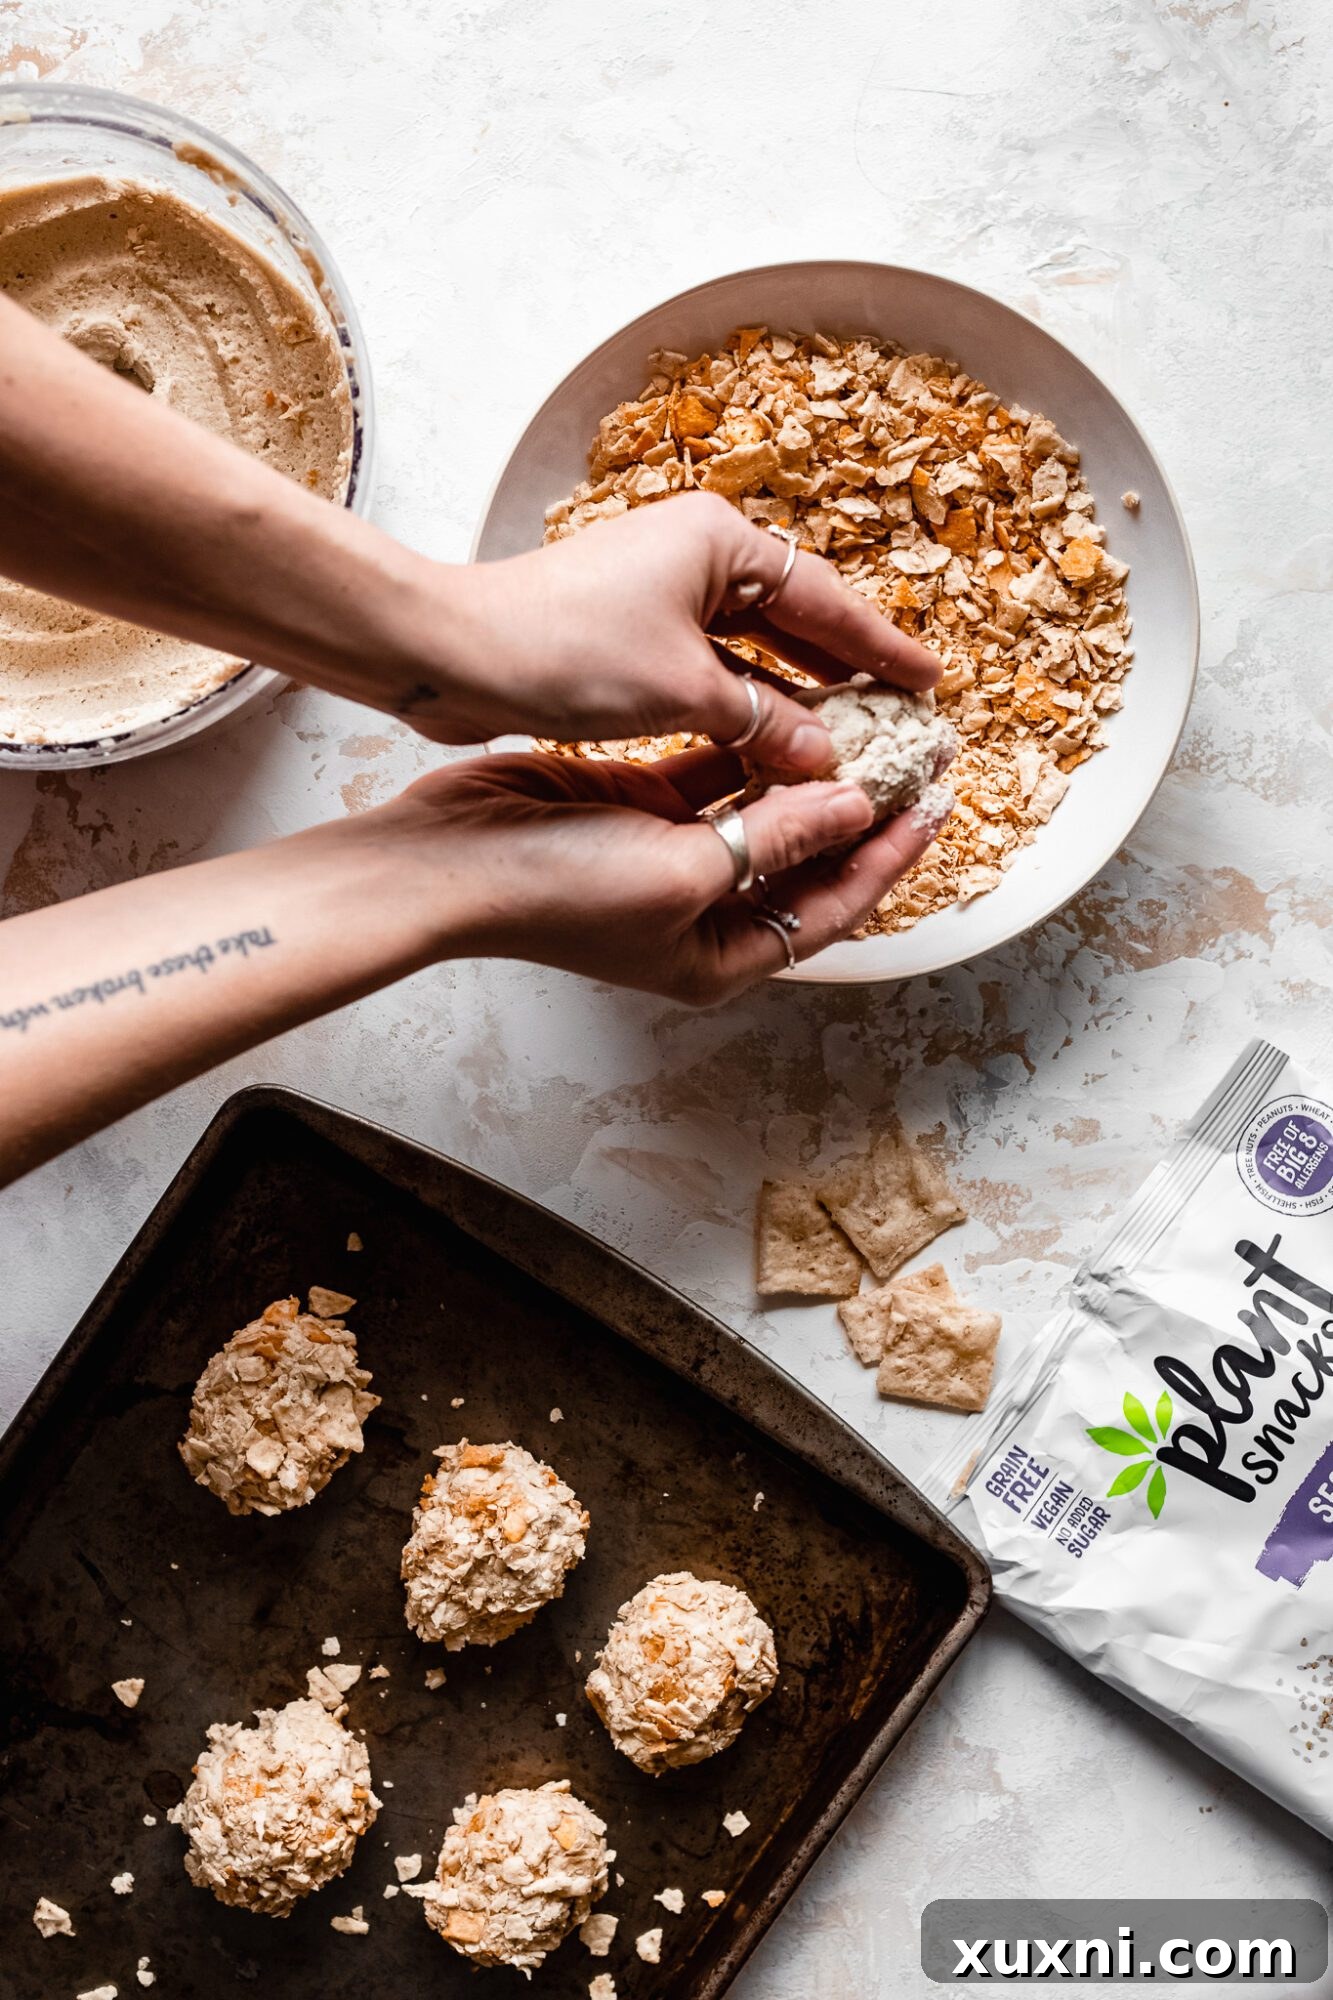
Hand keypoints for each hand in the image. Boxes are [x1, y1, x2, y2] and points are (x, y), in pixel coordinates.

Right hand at [387, 746, 953, 1004]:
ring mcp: (670, 859)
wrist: (448, 860)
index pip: (832, 909)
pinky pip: (714, 775)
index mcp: (719, 958)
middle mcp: (702, 914)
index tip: (935, 807)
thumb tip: (858, 807)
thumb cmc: (555, 891)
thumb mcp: (686, 870)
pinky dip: (749, 748)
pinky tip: (788, 708)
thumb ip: (779, 836)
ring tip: (867, 725)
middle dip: (860, 812)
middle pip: (806, 861)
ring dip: (809, 773)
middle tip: (915, 760)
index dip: (889, 860)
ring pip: (763, 811)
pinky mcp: (638, 808)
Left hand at [405, 492, 941, 774]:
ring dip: (794, 697)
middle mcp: (697, 555)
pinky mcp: (631, 633)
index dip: (882, 648)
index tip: (930, 683)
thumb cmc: (564, 650)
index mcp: (721, 541)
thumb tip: (826, 757)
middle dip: (845, 672)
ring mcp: (662, 593)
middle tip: (900, 717)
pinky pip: (711, 670)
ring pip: (752, 650)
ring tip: (850, 740)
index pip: (826, 599)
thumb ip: (766, 724)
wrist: (453, 654)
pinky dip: (743, 707)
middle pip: (794, 619)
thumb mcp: (684, 692)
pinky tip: (774, 747)